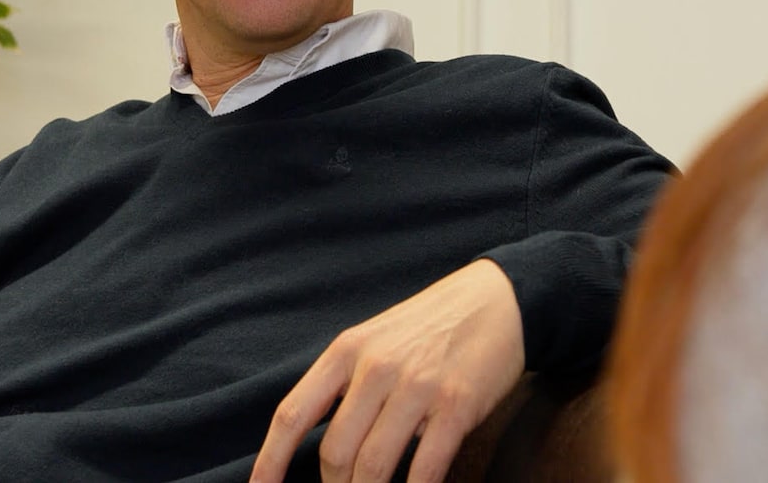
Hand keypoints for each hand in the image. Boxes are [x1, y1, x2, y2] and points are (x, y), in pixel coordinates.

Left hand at [249, 259, 525, 482]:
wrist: (497, 300)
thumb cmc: (429, 328)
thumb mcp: (374, 340)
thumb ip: (344, 385)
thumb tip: (319, 447)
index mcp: (346, 351)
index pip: (293, 415)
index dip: (270, 462)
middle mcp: (376, 368)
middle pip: (335, 452)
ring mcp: (418, 387)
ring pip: (373, 465)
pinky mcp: (457, 405)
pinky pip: (426, 468)